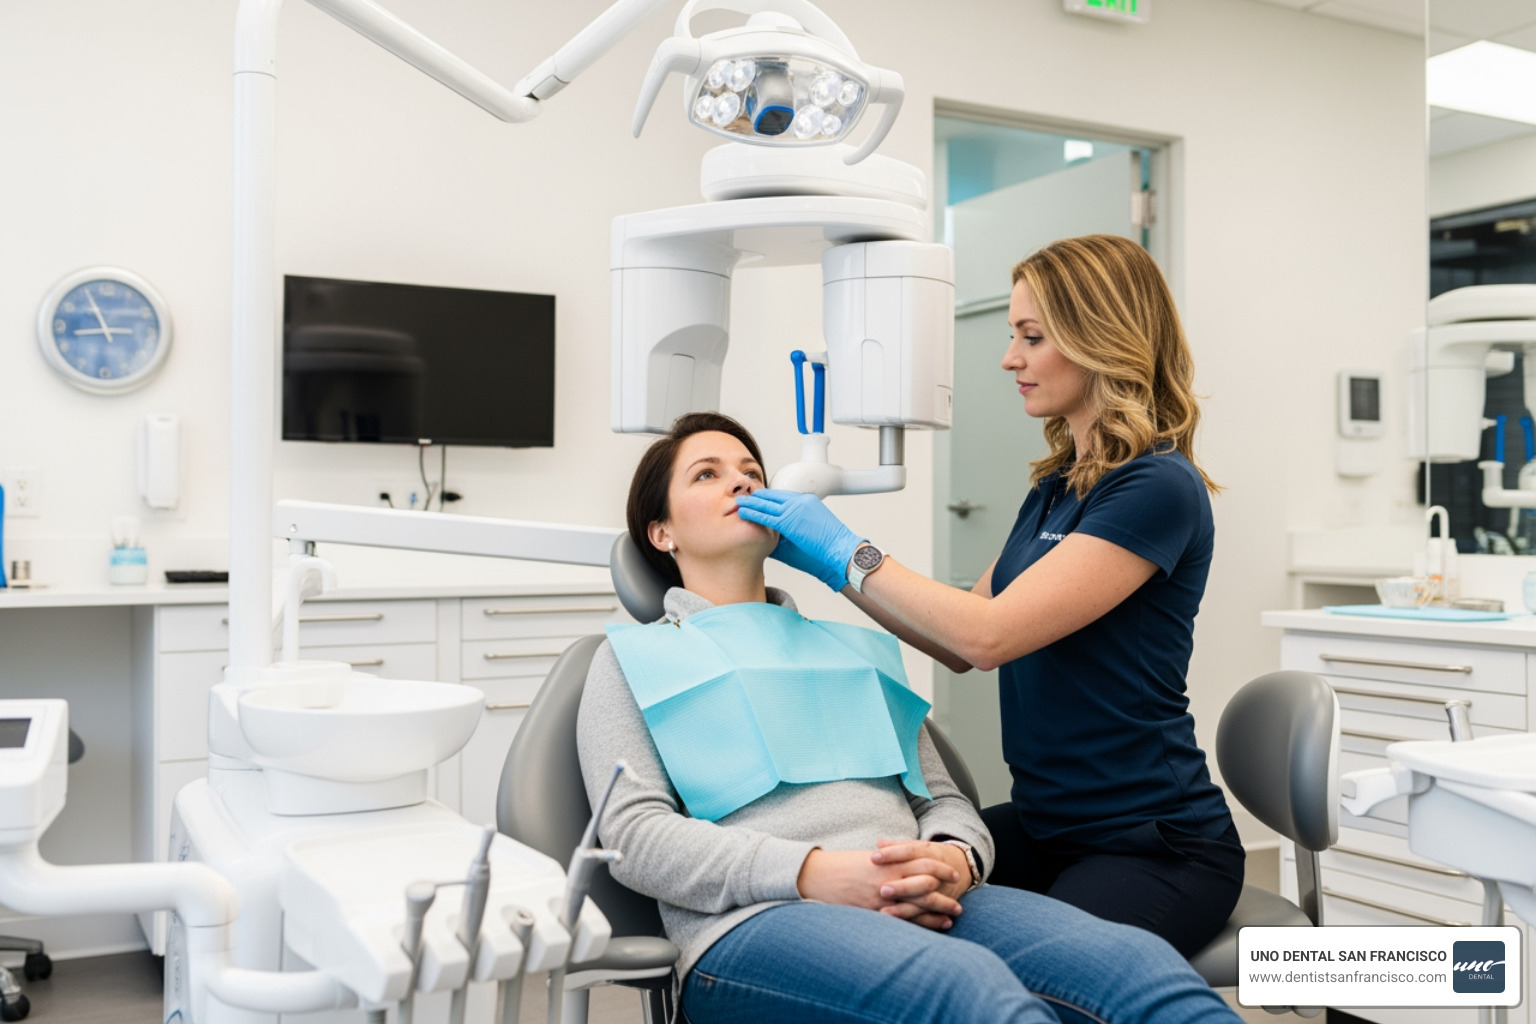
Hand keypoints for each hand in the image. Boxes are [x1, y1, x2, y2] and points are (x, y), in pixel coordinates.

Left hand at [733, 489, 862, 591]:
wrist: (841, 551)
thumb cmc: (830, 548)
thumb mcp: (813, 530)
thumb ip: (795, 527)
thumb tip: (776, 534)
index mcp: (808, 501)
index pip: (783, 495)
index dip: (767, 497)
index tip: (756, 497)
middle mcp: (800, 501)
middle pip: (772, 495)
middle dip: (757, 497)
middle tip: (743, 496)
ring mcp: (795, 510)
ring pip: (766, 504)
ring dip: (750, 503)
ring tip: (737, 502)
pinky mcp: (789, 522)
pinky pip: (766, 516)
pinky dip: (753, 514)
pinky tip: (742, 513)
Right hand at [796, 846, 963, 931]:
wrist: (815, 875)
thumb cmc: (839, 866)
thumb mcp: (865, 858)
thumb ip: (886, 860)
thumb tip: (901, 861)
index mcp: (887, 862)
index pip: (921, 863)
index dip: (939, 869)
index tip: (952, 874)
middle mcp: (887, 879)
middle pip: (925, 887)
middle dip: (944, 895)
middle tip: (959, 902)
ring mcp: (880, 899)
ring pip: (916, 907)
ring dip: (936, 913)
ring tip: (952, 918)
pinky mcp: (872, 913)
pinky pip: (901, 922)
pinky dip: (918, 926)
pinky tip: (930, 930)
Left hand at [871, 838, 970, 927]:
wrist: (961, 867)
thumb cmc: (928, 856)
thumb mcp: (916, 847)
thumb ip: (898, 846)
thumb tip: (879, 842)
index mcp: (928, 852)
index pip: (910, 851)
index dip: (892, 854)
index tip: (873, 858)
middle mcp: (936, 872)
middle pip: (919, 879)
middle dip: (901, 886)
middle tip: (882, 890)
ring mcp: (940, 890)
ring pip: (924, 900)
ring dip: (904, 909)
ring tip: (883, 913)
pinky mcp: (942, 905)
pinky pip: (929, 916)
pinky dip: (917, 922)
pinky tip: (900, 926)